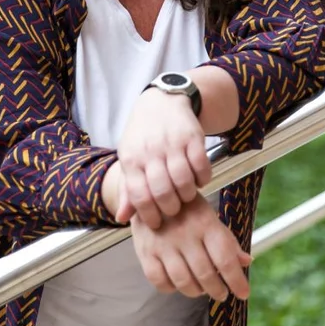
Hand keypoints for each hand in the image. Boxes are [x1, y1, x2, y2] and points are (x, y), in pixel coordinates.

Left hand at [116, 88, 211, 228]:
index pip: (139, 196)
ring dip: (188, 194)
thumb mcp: (129, 158)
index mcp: (131, 159)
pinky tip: (199, 180)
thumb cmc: (142, 136)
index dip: (150, 215)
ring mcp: (172, 143)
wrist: (161, 102)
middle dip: (171, 208)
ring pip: (184, 181)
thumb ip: (128, 190)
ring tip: (186, 195)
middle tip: (174, 209)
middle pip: (163, 192)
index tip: (157, 223)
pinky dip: (203, 179)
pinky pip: (202, 166)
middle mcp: (150, 152)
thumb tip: (121, 218)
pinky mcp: (193, 137)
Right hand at [131, 195, 251, 301]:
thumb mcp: (209, 216)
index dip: (237, 281)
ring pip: (183, 281)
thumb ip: (227, 239)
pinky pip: (160, 281)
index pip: (225, 259)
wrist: (149, 193)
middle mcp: (184, 234)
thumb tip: (247, 261)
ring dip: (196, 292)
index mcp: (205, 223)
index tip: (243, 293)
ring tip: (201, 290)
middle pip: (205, 274)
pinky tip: (177, 283)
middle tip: (222, 293)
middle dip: (217, 290)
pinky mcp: (145, 251)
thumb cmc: (185, 208)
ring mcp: (163, 243)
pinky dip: (171, 288)